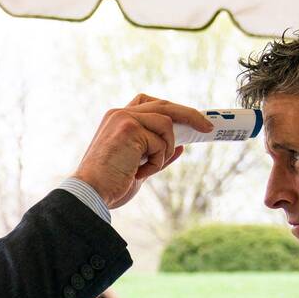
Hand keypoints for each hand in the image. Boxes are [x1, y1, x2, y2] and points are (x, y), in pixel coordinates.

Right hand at [71, 94, 212, 208]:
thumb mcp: (140, 168)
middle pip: (164, 104)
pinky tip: (138, 173)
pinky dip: (156, 162)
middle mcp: (119, 114)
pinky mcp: (130, 128)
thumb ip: (157, 154)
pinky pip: (160, 142)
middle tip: (208, 128)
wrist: (90, 194)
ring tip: (146, 169)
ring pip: (166, 124)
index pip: (149, 103)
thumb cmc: (110, 185)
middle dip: (189, 115)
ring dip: (164, 150)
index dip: (171, 109)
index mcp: (117, 120)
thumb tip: (180, 147)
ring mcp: (124, 118)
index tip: (190, 120)